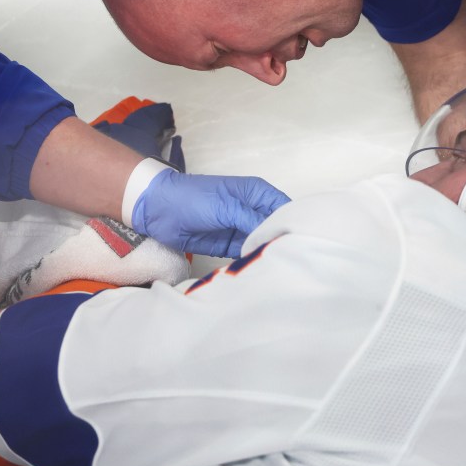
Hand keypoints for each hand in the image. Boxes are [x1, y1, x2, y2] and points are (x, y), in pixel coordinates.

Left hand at [131, 169, 290, 256]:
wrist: (159, 210)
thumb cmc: (194, 198)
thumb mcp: (227, 207)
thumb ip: (253, 220)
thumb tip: (275, 235)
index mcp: (257, 194)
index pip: (285, 208)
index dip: (295, 222)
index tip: (305, 241)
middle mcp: (253, 211)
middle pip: (276, 228)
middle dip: (282, 241)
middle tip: (294, 261)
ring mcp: (242, 229)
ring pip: (263, 243)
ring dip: (267, 253)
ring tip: (280, 270)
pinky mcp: (230, 245)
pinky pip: (247, 254)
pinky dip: (252, 261)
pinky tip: (259, 271)